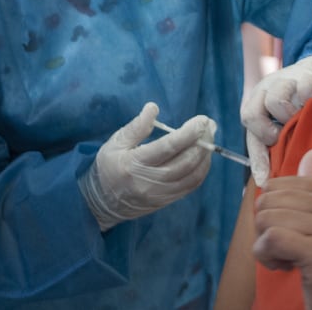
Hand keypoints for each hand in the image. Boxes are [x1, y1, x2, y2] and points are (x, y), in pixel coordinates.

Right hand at [79, 102, 215, 230]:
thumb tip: (153, 108)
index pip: (169, 147)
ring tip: (209, 137)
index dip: (189, 132)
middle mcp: (150, 181)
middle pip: (185, 161)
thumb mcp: (115, 143)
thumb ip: (136, 126)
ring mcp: (160, 194)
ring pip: (192, 175)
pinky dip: (202, 169)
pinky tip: (203, 156)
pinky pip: (191, 186)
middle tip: (209, 125)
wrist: (102, 203)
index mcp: (134, 163)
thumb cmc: (108, 167)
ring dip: (206, 155)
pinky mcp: (167, 200)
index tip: (201, 120)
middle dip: (202, 141)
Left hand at [241, 55, 311, 185]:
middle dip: (268, 134)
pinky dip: (310, 101)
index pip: (250, 135)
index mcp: (258, 105)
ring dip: (290, 117)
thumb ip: (280, 145)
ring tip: (304, 120)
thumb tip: (274, 180)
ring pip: (274, 102)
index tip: (264, 181)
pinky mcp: (305, 73)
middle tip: (284, 138)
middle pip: (250, 115)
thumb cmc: (303, 101)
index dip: (257, 160)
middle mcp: (265, 91)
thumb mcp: (288, 123)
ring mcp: (284, 80)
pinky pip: (303, 90)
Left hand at [253, 149, 311, 309]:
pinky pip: (271, 239)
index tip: (297, 233)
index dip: (276, 212)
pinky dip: (267, 257)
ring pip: (266, 218)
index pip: (275, 185)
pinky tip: (286, 267)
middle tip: (290, 249)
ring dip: (268, 246)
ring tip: (291, 259)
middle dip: (268, 229)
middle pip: (267, 200)